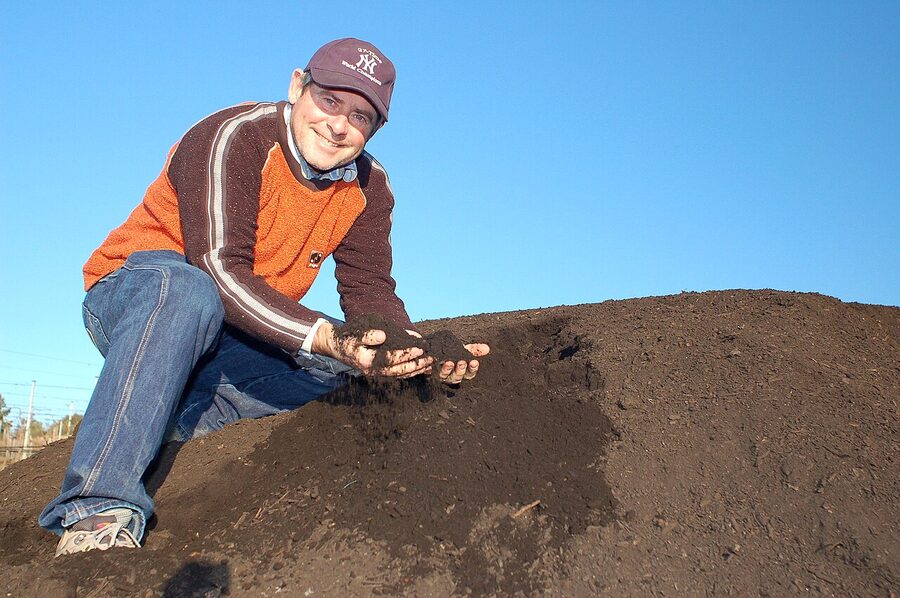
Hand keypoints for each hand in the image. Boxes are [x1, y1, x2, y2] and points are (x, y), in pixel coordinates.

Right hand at [313, 322, 432, 377]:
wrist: (336, 346)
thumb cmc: (347, 338)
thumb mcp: (355, 334)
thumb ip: (368, 335)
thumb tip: (382, 336)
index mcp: (368, 362)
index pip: (392, 359)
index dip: (407, 353)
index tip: (420, 347)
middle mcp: (374, 371)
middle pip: (399, 370)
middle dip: (416, 365)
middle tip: (431, 359)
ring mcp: (377, 374)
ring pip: (400, 375)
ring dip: (415, 370)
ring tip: (429, 364)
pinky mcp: (379, 372)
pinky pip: (397, 374)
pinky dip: (409, 372)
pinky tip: (419, 367)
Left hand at [436, 343, 489, 384]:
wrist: (434, 350)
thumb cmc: (451, 352)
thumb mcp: (463, 350)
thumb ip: (474, 350)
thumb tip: (487, 348)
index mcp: (461, 372)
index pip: (469, 374)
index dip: (472, 369)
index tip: (474, 362)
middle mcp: (451, 376)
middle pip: (458, 377)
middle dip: (460, 369)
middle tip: (461, 362)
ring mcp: (441, 375)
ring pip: (445, 376)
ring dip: (448, 369)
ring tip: (449, 362)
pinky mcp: (430, 372)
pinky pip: (432, 372)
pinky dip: (434, 366)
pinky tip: (436, 360)